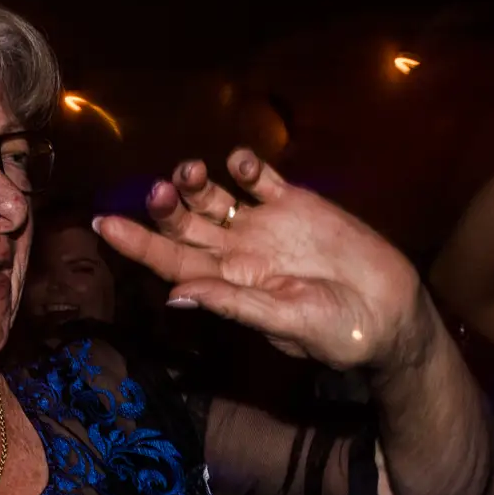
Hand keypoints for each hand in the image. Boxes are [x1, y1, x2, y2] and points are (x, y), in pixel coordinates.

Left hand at [95, 150, 426, 371]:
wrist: (389, 313)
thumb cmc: (336, 331)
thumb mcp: (283, 321)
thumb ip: (232, 304)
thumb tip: (175, 296)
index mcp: (227, 284)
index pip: (170, 261)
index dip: (137, 243)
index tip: (104, 224)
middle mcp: (237, 252)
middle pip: (184, 225)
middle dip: (165, 206)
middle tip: (160, 191)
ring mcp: (265, 225)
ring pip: (214, 197)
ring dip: (195, 181)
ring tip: (192, 172)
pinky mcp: (297, 204)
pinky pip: (260, 178)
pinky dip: (245, 165)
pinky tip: (240, 163)